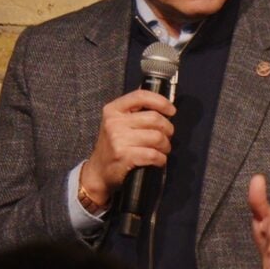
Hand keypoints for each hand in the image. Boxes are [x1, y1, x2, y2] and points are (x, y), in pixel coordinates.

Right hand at [76, 89, 176, 211]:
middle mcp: (114, 122)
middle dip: (167, 129)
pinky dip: (161, 159)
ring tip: (162, 150)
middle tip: (167, 137)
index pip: (141, 96)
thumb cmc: (114, 145)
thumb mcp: (117, 123)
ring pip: (157, 137)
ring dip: (166, 146)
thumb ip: (135, 112)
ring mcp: (118, 139)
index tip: (171, 111)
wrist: (98, 171)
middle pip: (155, 118)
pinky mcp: (124, 156)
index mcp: (113, 110)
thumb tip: (164, 106)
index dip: (161, 102)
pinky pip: (154, 154)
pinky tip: (158, 160)